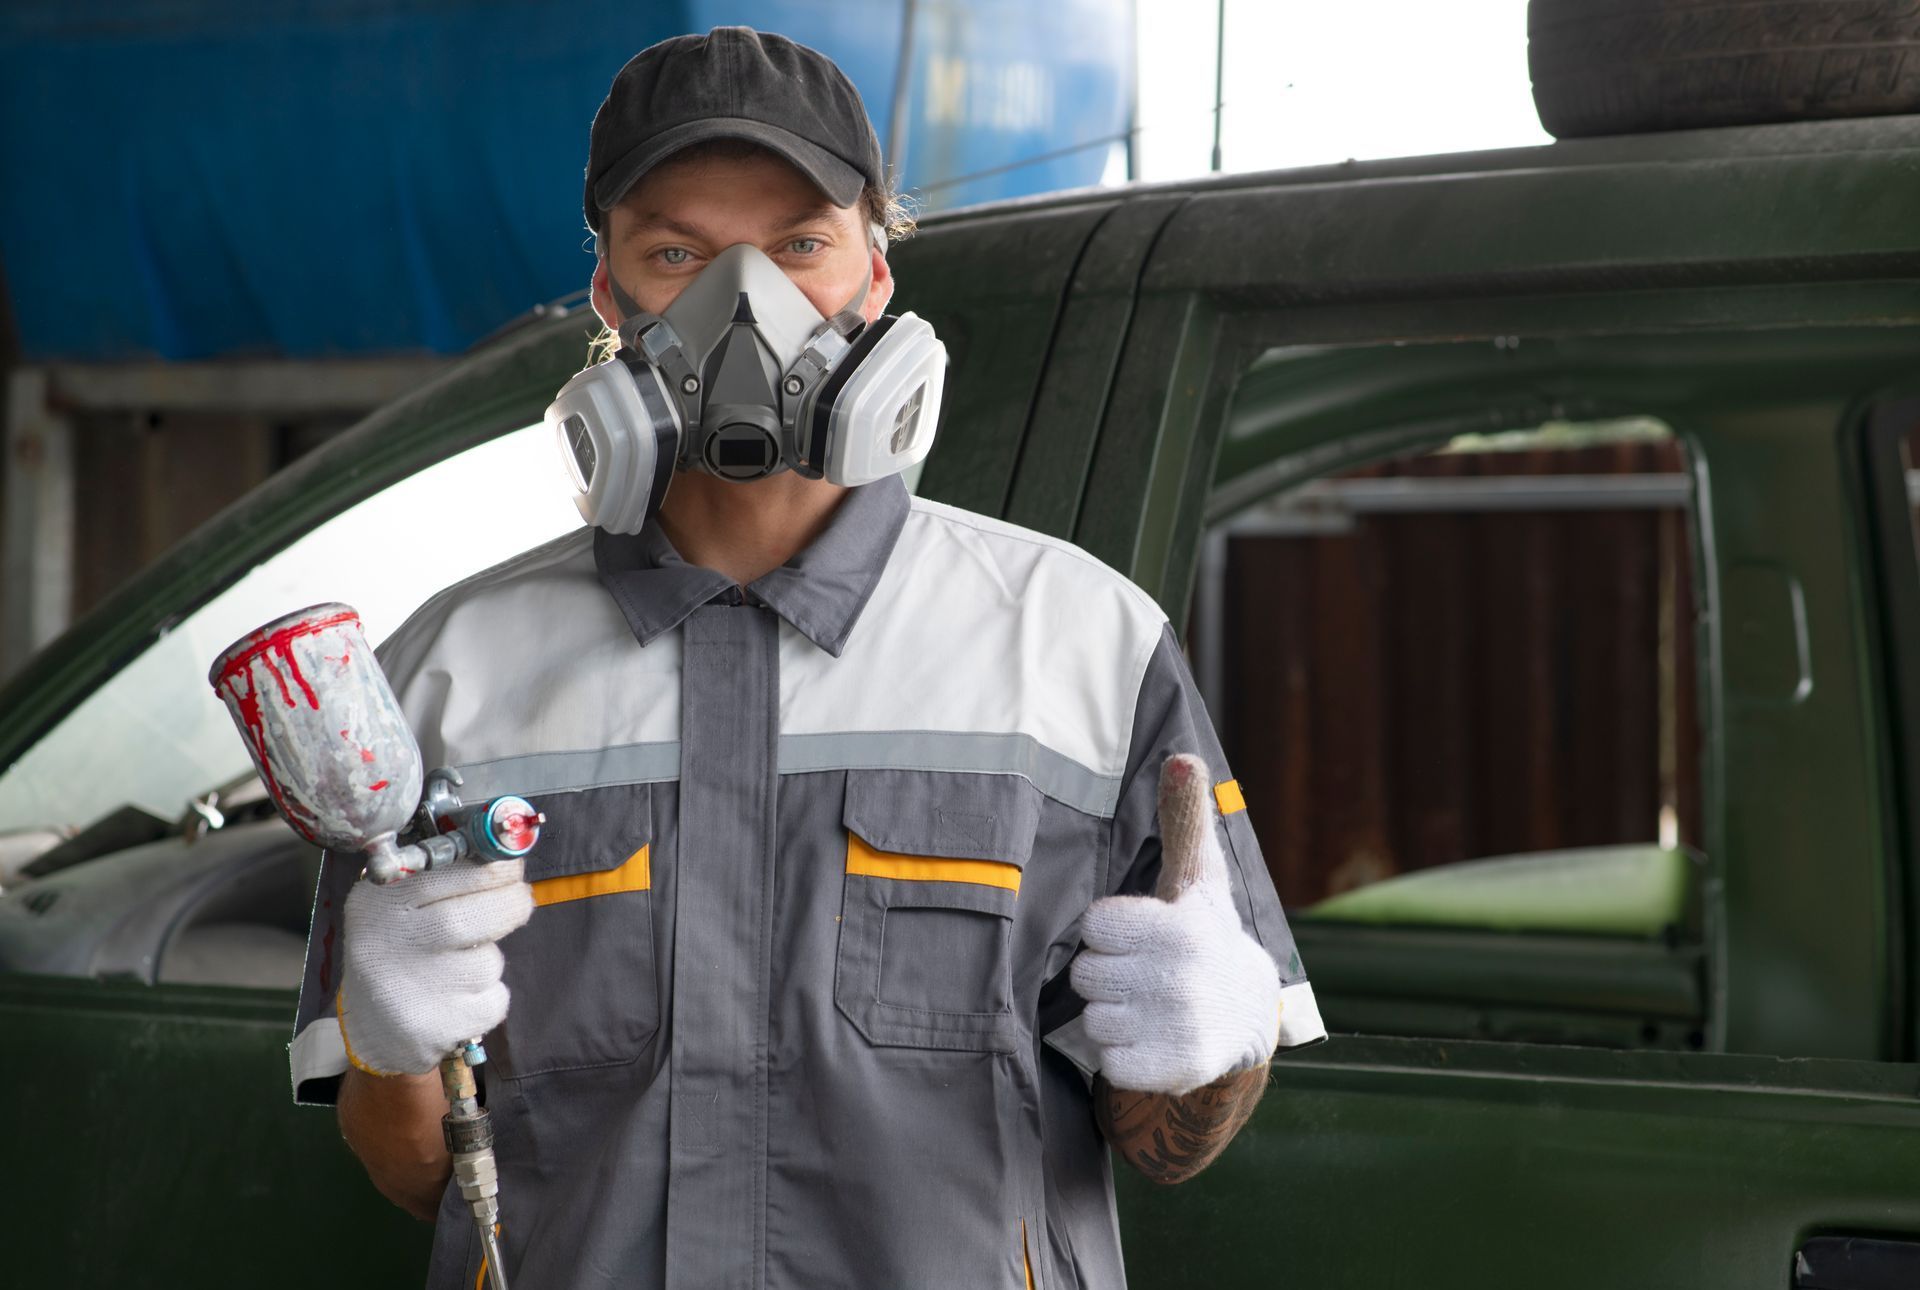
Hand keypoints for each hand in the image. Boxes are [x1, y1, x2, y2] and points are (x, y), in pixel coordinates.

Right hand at [337, 858, 533, 1076]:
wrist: (373, 1026)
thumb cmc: (400, 950)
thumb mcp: (397, 902)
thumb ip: (442, 874)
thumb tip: (505, 852)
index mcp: (380, 901)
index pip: (447, 872)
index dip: (494, 867)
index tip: (512, 867)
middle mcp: (389, 943)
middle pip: (474, 916)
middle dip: (511, 904)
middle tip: (517, 901)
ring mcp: (409, 989)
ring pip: (487, 962)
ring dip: (489, 960)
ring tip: (461, 965)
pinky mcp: (434, 1027)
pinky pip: (493, 1001)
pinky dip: (490, 998)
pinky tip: (460, 998)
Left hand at [1070, 754, 1280, 1094]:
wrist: (1246, 1015)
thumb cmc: (1201, 932)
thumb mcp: (1195, 876)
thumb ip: (1182, 819)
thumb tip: (1183, 756)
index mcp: (1179, 926)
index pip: (1093, 927)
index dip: (1110, 931)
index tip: (1142, 933)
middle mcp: (1180, 976)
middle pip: (1086, 975)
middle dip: (1109, 973)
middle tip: (1145, 972)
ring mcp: (1177, 1026)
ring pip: (1093, 1019)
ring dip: (1114, 1015)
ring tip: (1151, 1005)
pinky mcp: (1173, 1070)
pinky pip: (1108, 1063)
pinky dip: (1123, 1055)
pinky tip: (1153, 1038)